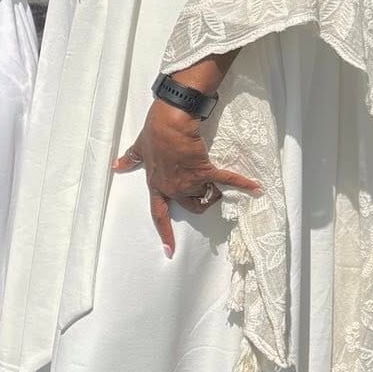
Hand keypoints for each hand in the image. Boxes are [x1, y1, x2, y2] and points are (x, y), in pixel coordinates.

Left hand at [114, 99, 259, 257]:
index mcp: (156, 185)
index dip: (165, 233)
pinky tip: (256, 187)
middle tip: (204, 187)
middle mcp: (173, 188)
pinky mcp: (205, 171)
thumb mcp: (139, 148)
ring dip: (212, 187)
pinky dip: (242, 184)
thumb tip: (116, 166)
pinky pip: (226, 181)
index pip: (159, 214)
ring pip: (206, 194)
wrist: (171, 120)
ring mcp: (189, 181)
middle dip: (200, 200)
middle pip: (191, 206)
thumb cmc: (154, 131)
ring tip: (211, 171)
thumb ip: (130, 159)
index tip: (169, 251)